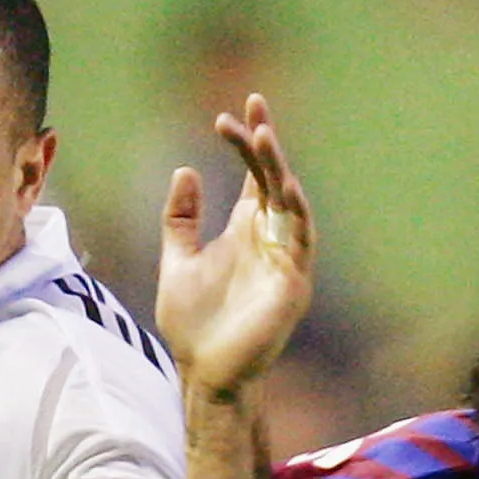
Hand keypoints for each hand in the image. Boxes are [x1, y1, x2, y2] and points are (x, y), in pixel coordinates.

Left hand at [155, 91, 315, 401]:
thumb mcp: (177, 260)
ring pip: (290, 201)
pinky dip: (296, 211)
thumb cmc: (193, 325)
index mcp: (246, 229)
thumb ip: (180, 219)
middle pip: (274, 177)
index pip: (254, 175)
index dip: (246, 143)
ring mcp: (285, 258)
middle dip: (265, 141)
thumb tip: (185, 170)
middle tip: (253, 105)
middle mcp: (270, 237)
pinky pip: (301, 239)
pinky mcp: (294, 283)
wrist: (203, 373)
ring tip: (264, 134)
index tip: (226, 115)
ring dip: (280, 167)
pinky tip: (286, 185)